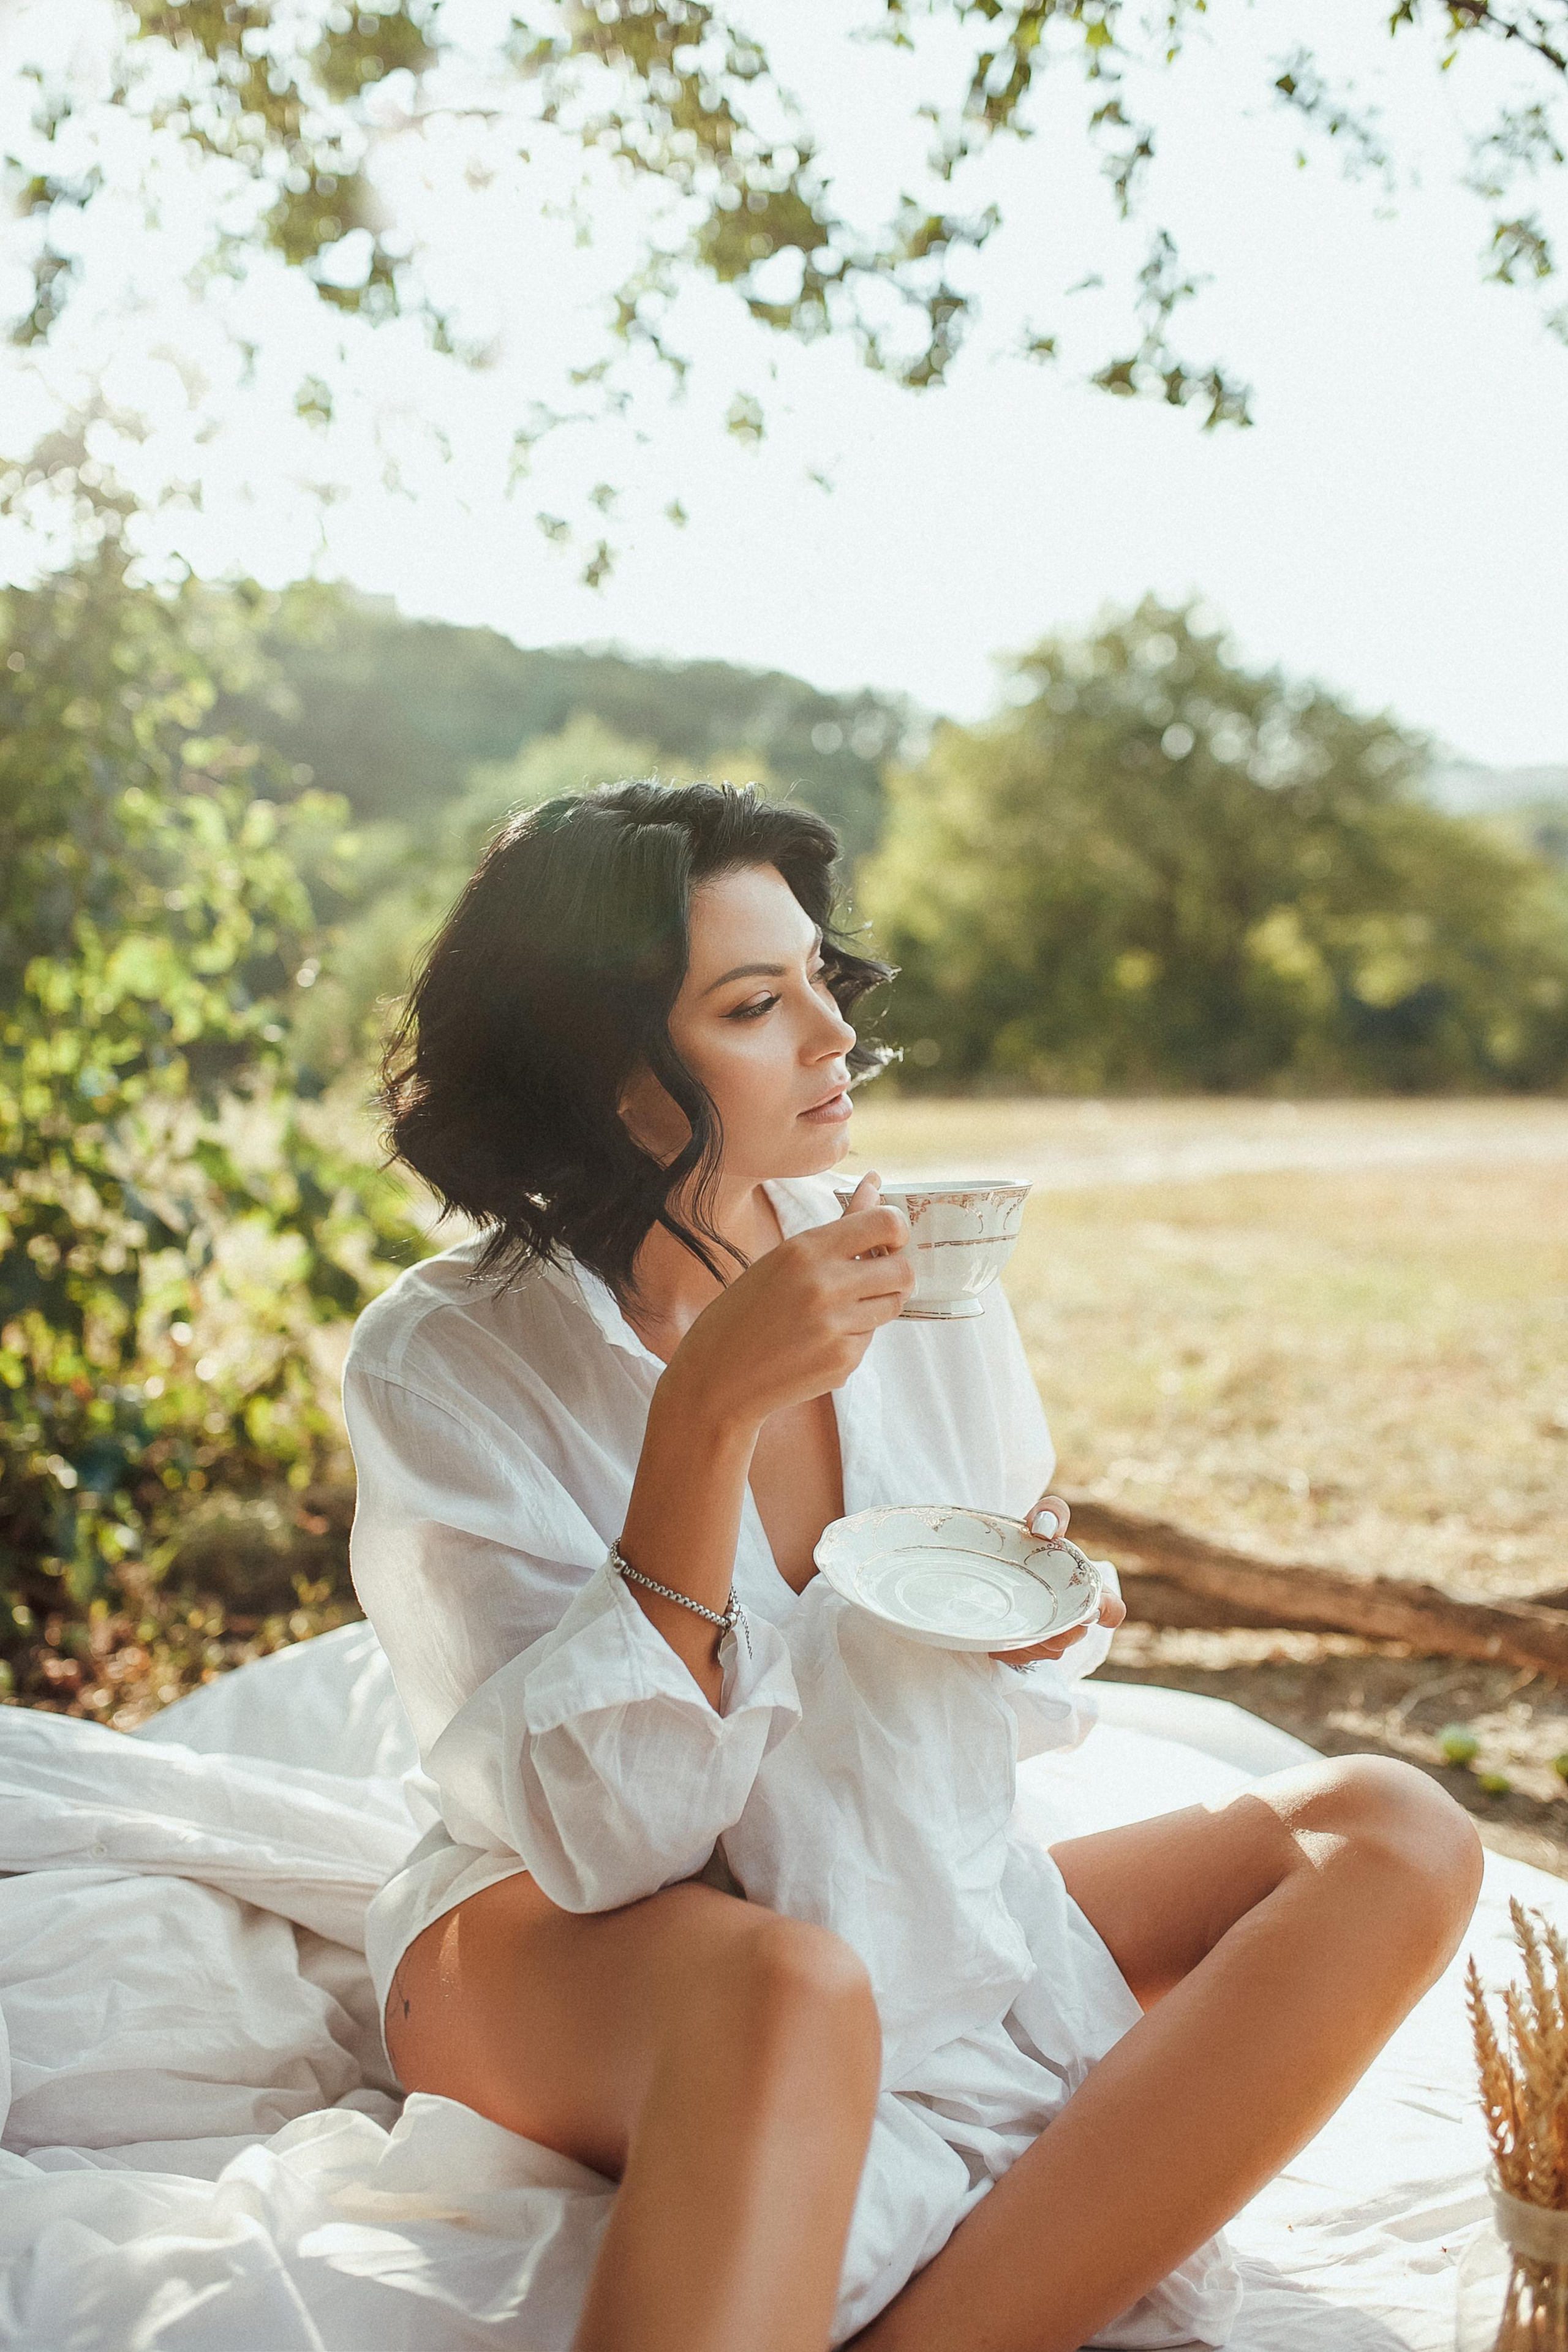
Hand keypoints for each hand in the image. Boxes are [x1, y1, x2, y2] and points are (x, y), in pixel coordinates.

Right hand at [662, 1172, 912, 1438]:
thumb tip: (875, 1182)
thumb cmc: (744, 1311)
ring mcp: (836, 1326)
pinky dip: (853, 1336)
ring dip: (877, 1303)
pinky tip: (817, 1342)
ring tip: (839, 1310)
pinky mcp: (843, 1361)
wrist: (716, 1378)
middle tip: (874, 1277)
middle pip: (903, 1269)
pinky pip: (870, 1337)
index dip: (897, 1230)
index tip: (889, 1240)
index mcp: (805, 1250)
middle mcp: (825, 1285)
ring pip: (893, 1304)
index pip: (885, 1223)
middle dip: (896, 1272)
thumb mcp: (783, 1258)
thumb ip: (838, 1228)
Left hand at [990, 1492, 1126, 1664]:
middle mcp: (1072, 1620)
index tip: (1092, 1608)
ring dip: (1033, 1638)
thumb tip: (1044, 1528)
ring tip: (1014, 1616)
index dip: (1108, 1612)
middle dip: (1060, 1630)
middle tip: (1042, 1618)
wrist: (990, 1561)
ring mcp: (1048, 1640)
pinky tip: (998, 1627)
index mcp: (1087, 1591)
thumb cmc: (1027, 1541)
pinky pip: (1019, 1656)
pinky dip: (1008, 1644)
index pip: (1112, 1610)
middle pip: (1074, 1636)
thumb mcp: (1039, 1522)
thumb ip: (1050, 1513)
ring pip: (1048, 1650)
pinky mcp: (1021, 1652)